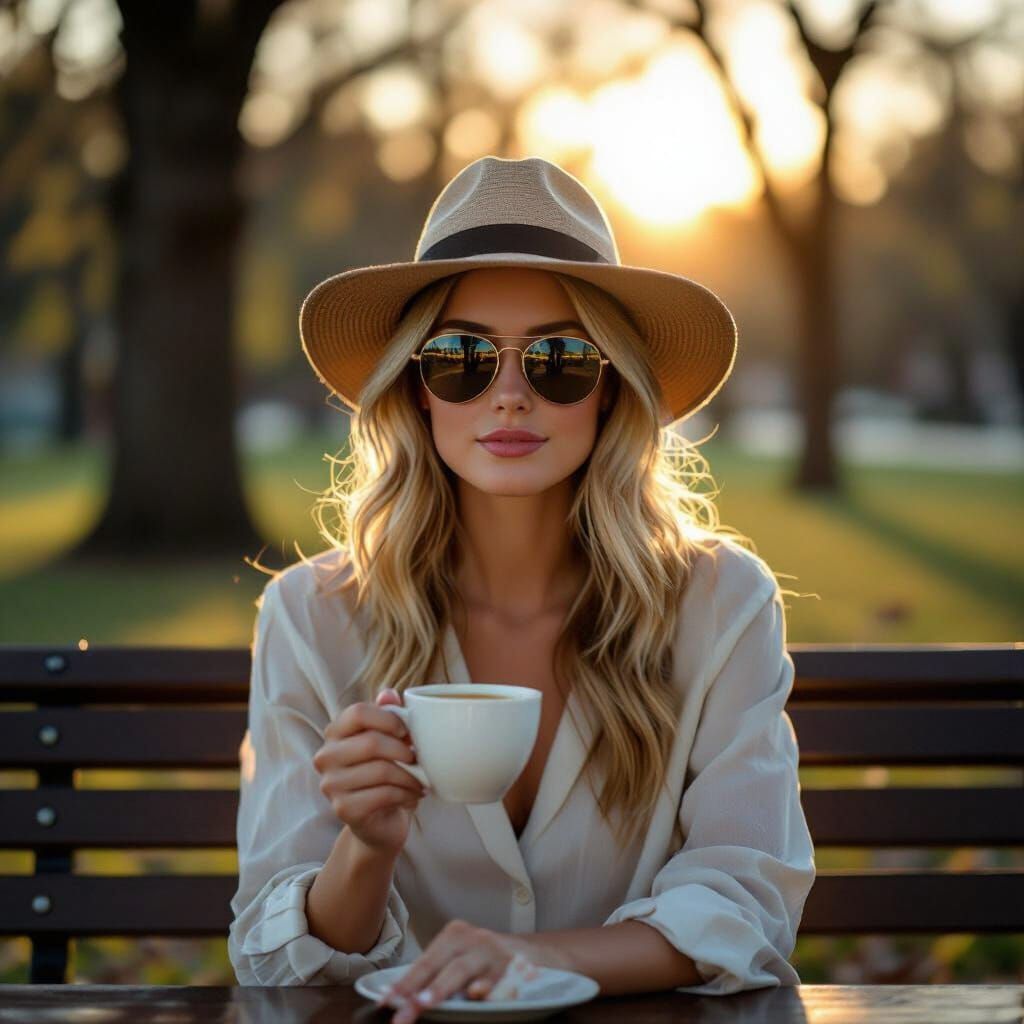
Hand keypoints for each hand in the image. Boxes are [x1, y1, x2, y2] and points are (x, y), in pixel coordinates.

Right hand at [311, 688, 426, 854]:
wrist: (380, 819)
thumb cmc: (384, 772)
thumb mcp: (387, 740)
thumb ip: (386, 714)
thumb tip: (388, 693)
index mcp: (334, 732)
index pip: (358, 712)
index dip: (388, 718)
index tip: (407, 731)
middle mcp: (326, 757)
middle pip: (371, 742)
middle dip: (403, 750)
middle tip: (419, 759)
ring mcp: (331, 784)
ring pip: (381, 770)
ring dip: (409, 775)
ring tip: (421, 779)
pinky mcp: (343, 809)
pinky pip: (383, 794)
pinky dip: (406, 793)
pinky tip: (413, 795)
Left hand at [377, 921, 532, 1022]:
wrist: (531, 953)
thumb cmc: (485, 960)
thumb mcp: (461, 958)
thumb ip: (437, 974)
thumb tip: (403, 999)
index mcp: (454, 934)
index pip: (424, 961)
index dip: (404, 982)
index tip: (385, 1001)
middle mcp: (473, 938)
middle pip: (440, 965)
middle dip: (418, 990)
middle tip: (402, 1010)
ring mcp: (493, 951)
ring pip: (463, 970)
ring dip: (443, 988)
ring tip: (425, 1002)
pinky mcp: (513, 965)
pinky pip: (496, 979)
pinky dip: (486, 987)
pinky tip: (476, 994)